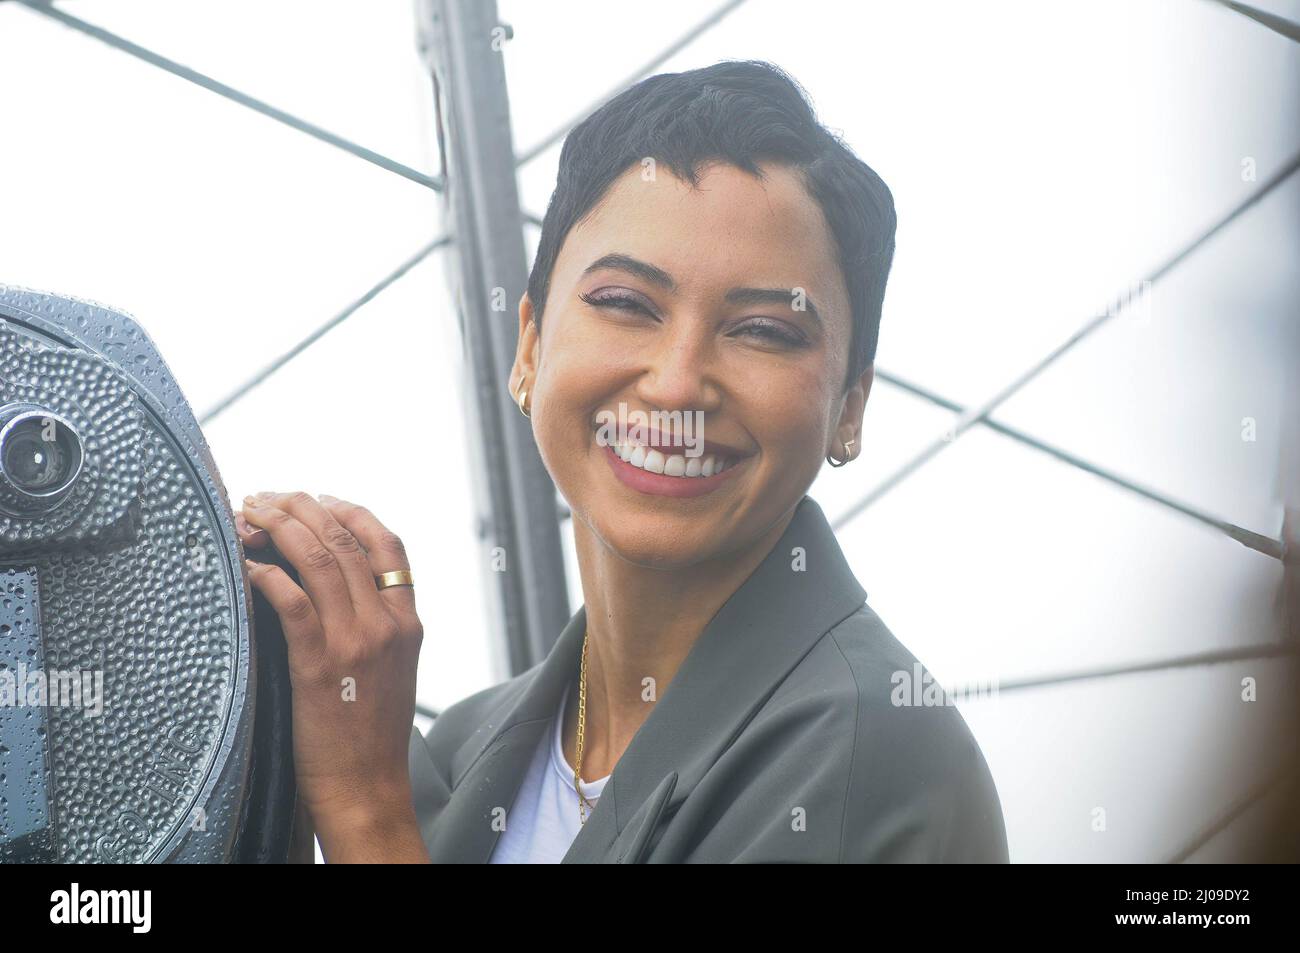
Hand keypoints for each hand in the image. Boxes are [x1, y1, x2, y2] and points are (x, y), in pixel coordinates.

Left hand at [236, 491, 428, 861]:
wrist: (367, 787)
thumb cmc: (370, 733)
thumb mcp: (393, 669)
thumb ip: (377, 625)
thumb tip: (337, 585)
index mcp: (407, 623)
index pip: (389, 545)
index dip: (352, 511)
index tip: (321, 497)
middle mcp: (385, 624)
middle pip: (347, 541)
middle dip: (304, 507)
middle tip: (271, 496)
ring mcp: (354, 642)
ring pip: (319, 559)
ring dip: (280, 526)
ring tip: (252, 514)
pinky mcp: (318, 664)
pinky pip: (291, 600)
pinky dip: (266, 573)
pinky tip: (248, 564)